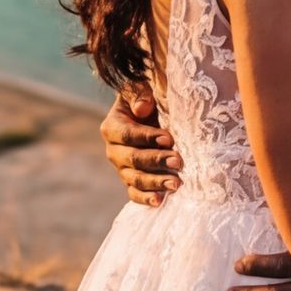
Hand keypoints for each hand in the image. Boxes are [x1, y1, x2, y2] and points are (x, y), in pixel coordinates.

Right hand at [102, 89, 180, 206]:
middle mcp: (114, 151)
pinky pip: (135, 194)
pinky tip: (161, 201)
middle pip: (132, 159)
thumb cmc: (147, 99)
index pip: (127, 134)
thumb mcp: (141, 88)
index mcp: (112, 127)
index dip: (147, 137)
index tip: (169, 138)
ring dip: (156, 183)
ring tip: (177, 184)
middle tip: (179, 161)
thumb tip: (142, 109)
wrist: (152, 116)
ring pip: (135, 179)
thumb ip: (138, 93)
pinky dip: (147, 199)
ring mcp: (122, 169)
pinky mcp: (132, 182)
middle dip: (156, 161)